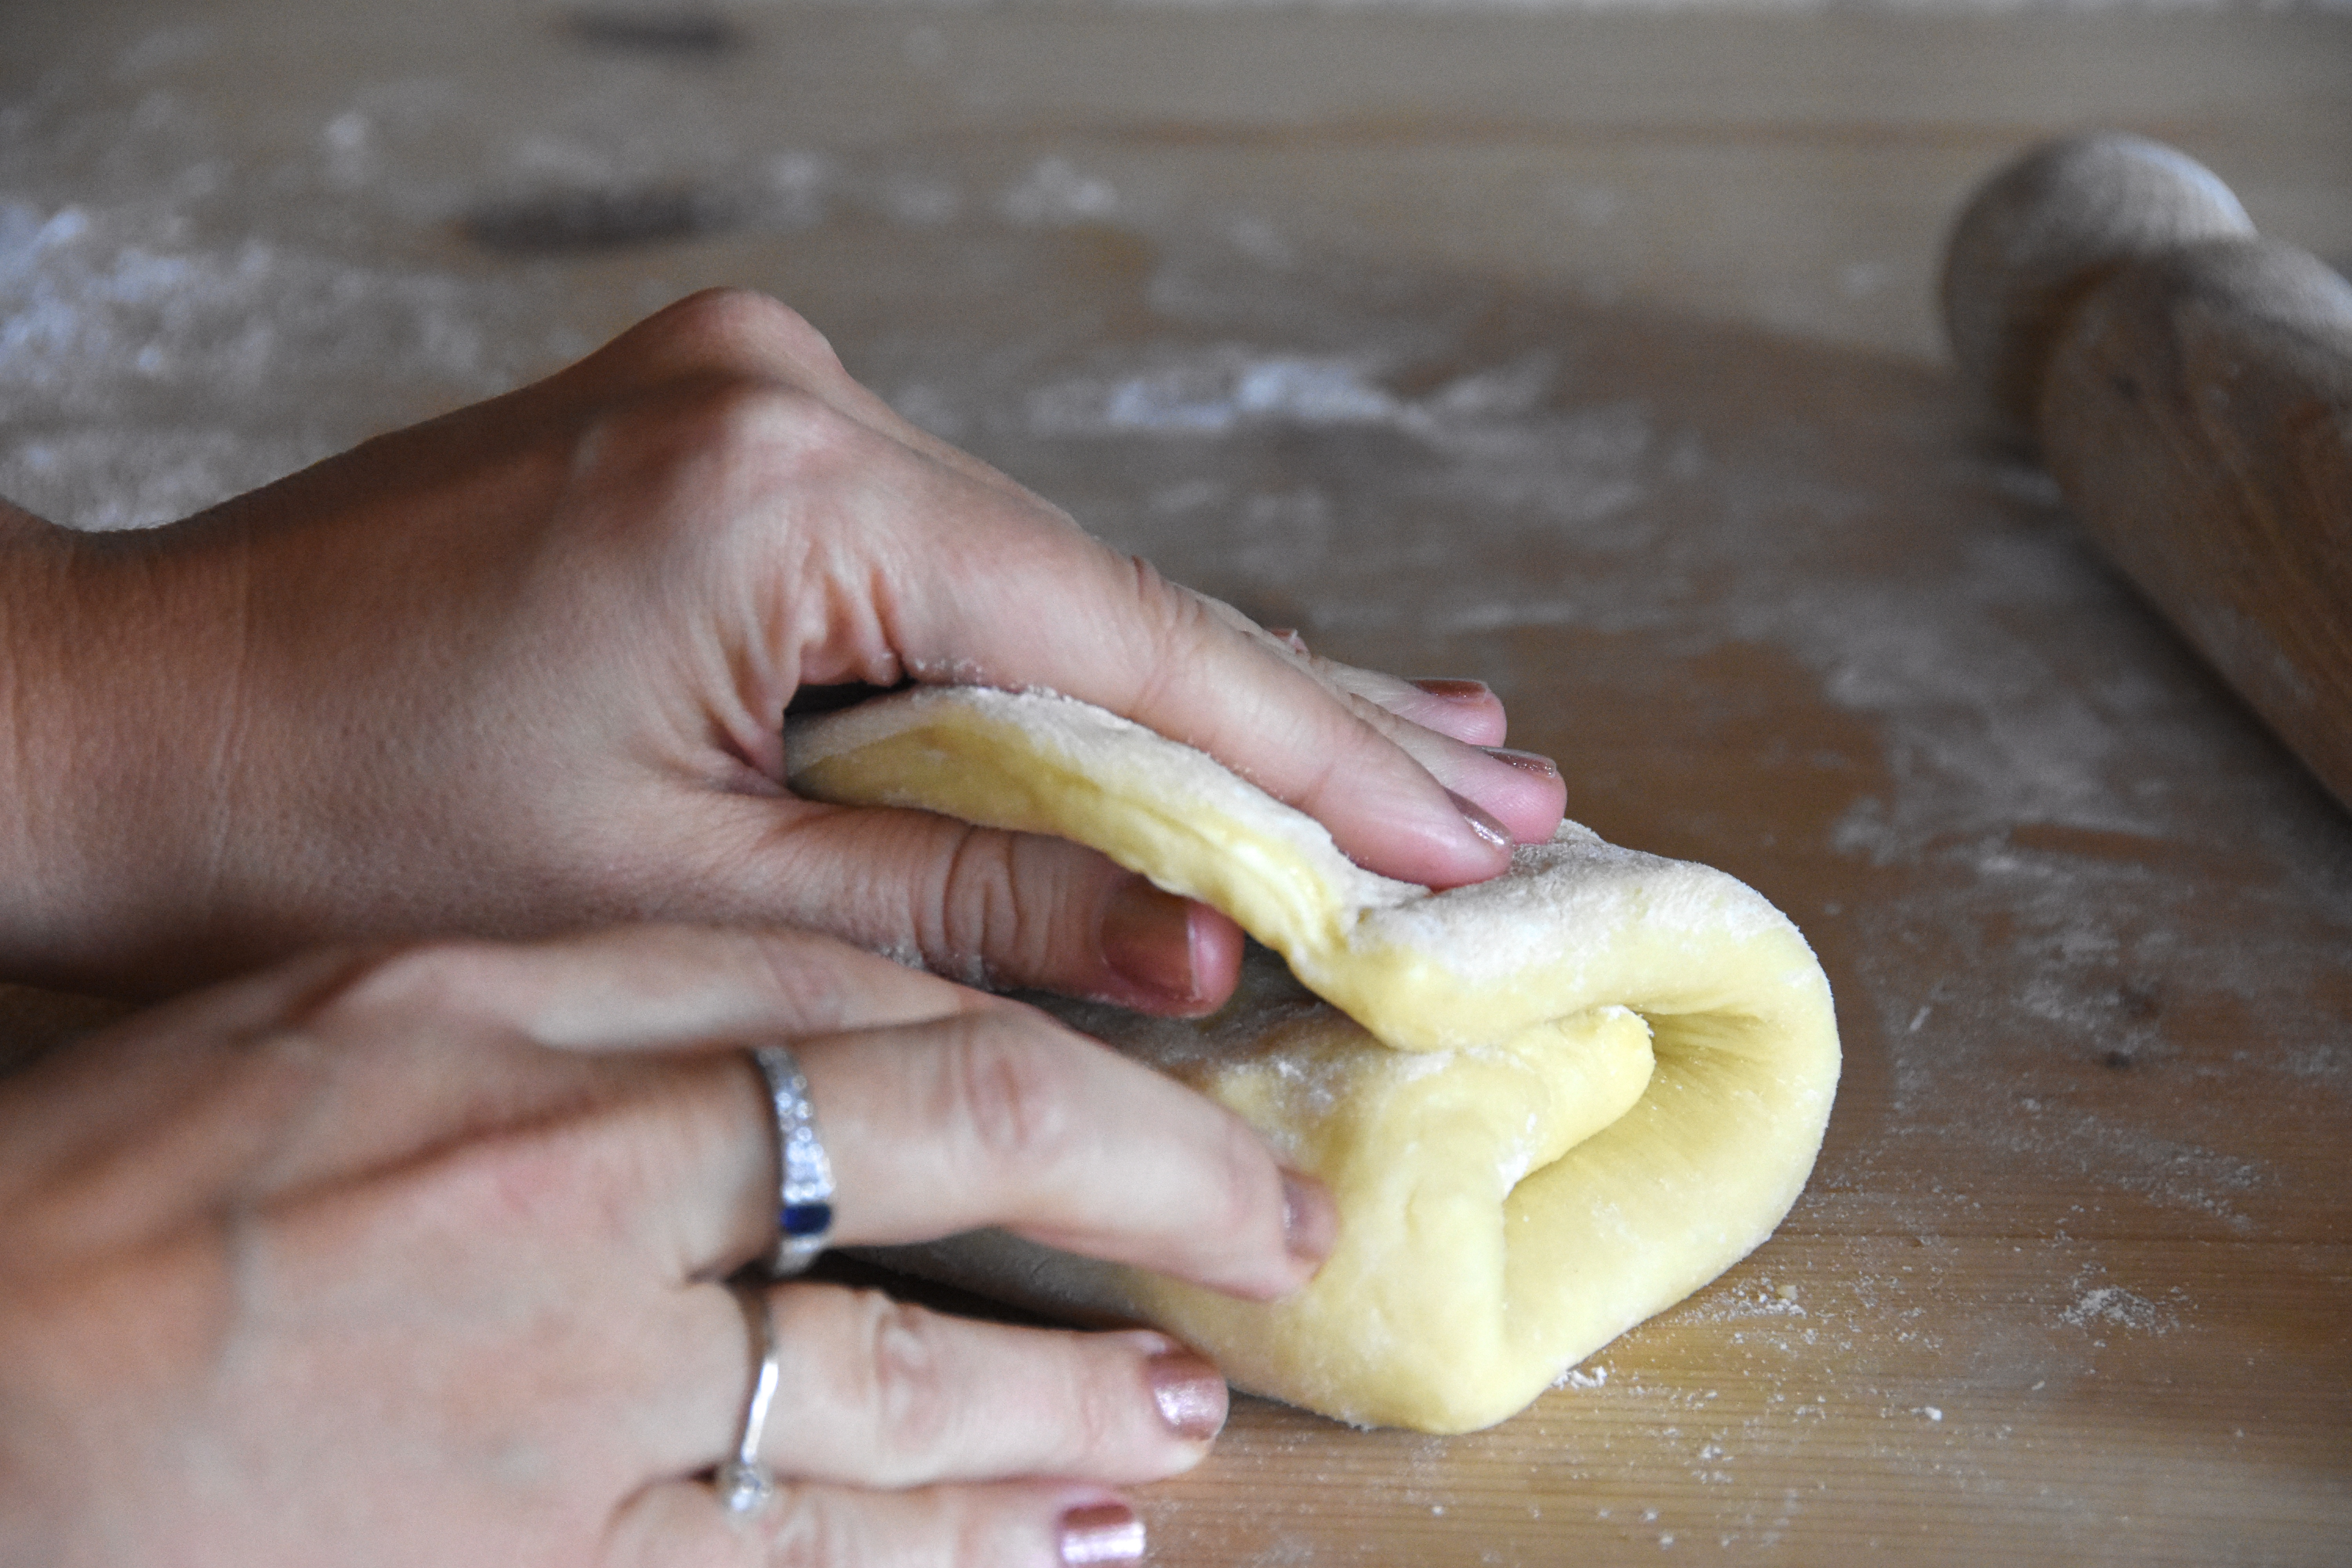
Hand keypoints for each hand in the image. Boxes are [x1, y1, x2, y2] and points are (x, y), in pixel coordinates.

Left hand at [0, 289, 1562, 1002]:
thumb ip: (970, 896)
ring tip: (1400, 754)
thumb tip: (1203, 938)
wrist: (124, 720)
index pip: (1124, 643)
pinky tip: (1187, 698)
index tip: (1470, 836)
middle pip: (1103, 593)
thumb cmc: (348, 821)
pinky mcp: (726, 442)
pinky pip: (944, 565)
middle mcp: (787, 399)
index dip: (1313, 759)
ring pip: (1034, 579)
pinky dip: (1059, 657)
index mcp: (783, 490)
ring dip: (1196, 689)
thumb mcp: (690, 890)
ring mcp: (754, 401)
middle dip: (1299, 718)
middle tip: (1499, 788)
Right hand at [0, 924, 1337, 1567]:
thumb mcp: (371, 1005)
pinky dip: (951, 1559)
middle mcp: (584, 1211)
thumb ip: (600, 991)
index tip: (1173, 1071)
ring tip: (1170, 1423)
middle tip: (1258, 1240)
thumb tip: (820, 997)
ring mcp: (571, 1412)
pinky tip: (1054, 1556)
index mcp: (544, 1041)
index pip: (880, 1017)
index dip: (1063, 1046)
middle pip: (938, 1167)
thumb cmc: (129, 1174)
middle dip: (1138, 1195)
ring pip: (899, 1399)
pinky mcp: (546, 1567)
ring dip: (1062, 1412)